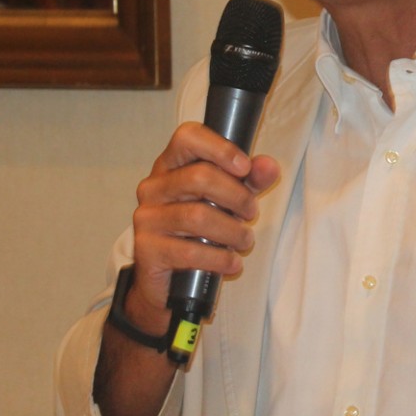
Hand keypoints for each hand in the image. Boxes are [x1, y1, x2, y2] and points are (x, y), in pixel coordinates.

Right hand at [125, 121, 280, 333]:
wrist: (171, 278)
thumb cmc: (201, 229)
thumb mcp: (231, 198)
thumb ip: (252, 179)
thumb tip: (269, 166)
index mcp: (171, 164)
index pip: (188, 137)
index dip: (220, 148)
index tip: (245, 167)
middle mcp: (154, 187)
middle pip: (199, 177)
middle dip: (237, 196)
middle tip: (252, 212)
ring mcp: (147, 218)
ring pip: (196, 216)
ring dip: (232, 231)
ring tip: (245, 240)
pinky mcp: (146, 249)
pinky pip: (189, 251)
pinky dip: (219, 258)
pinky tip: (231, 262)